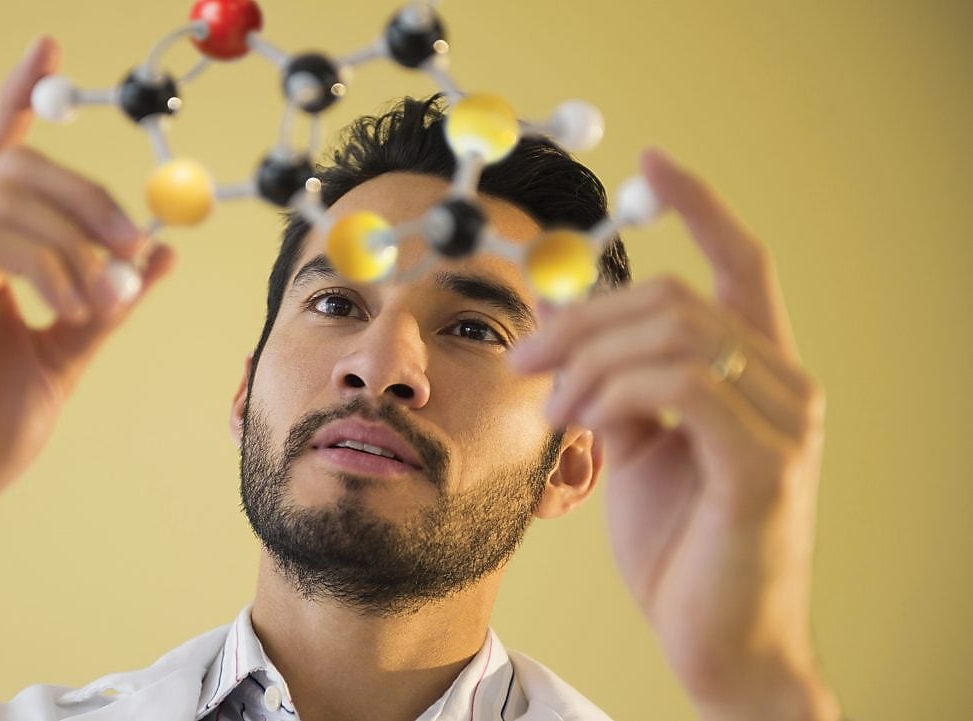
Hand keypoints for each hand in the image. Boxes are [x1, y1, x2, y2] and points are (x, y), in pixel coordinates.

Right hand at [0, 36, 174, 666]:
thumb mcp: (63, 358)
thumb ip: (106, 304)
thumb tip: (160, 251)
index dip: (19, 97)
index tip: (49, 45)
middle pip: (12, 165)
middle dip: (88, 194)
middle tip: (136, 244)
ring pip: (3, 195)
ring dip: (76, 240)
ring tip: (104, 302)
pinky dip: (45, 263)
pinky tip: (70, 305)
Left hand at [510, 150, 838, 719]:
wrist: (714, 640)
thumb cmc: (679, 545)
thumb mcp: (635, 448)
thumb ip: (615, 385)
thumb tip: (566, 334)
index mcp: (756, 372)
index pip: (740, 263)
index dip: (700, 205)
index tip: (653, 161)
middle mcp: (785, 383)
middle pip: (677, 295)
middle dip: (584, 316)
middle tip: (525, 356)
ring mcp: (784, 421)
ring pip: (675, 331)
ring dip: (589, 357)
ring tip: (551, 406)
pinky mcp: (764, 462)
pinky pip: (681, 384)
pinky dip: (615, 390)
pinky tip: (583, 421)